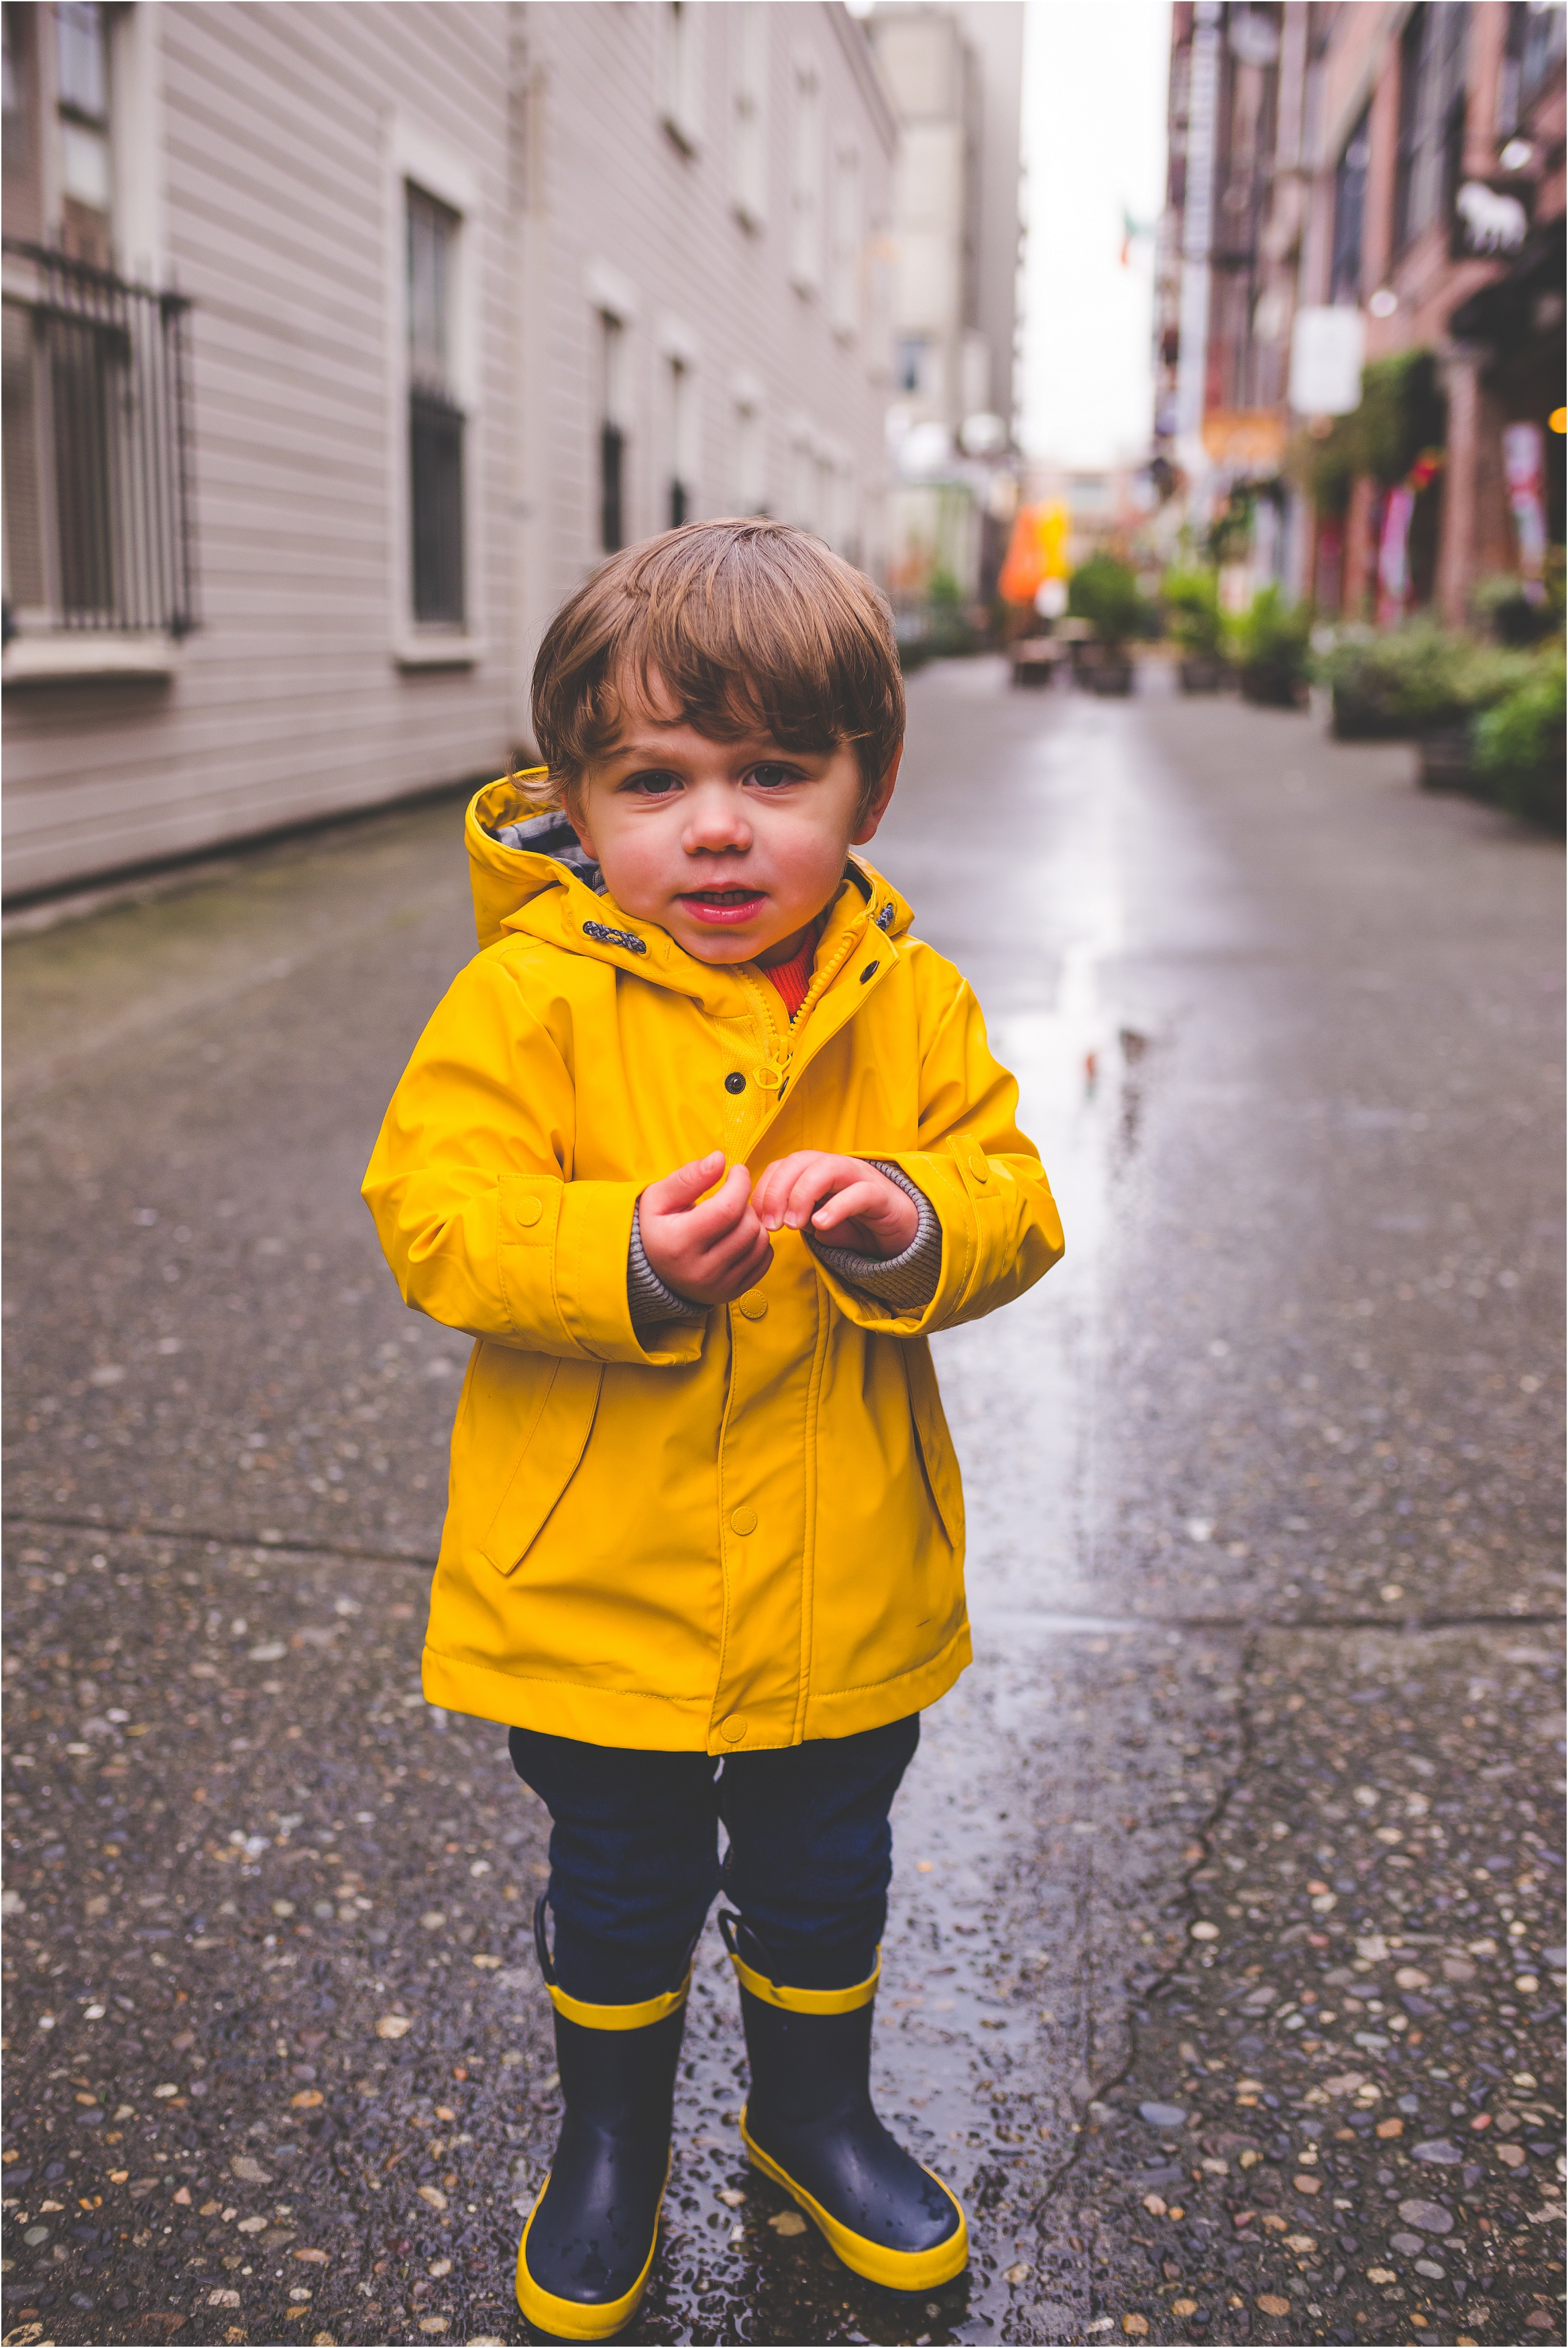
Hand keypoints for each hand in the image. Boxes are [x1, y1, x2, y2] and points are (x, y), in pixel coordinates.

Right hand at [639, 1150, 773, 1305]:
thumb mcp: (659, 1198)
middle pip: (748, 1226)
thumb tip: (720, 1159)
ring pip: (760, 1243)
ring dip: (754, 1221)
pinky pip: (764, 1260)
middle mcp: (701, 1270)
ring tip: (734, 1216)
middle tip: (731, 1197)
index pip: (728, 1209)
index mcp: (679, 1243)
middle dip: (745, 1203)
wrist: (653, 1271)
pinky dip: (759, 1242)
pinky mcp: (733, 1292)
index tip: (736, 1171)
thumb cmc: (656, 1228)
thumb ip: (689, 1177)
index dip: (740, 1183)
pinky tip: (739, 1235)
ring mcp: (719, 1285)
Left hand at [751, 1152, 917, 1260]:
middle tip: (772, 1226)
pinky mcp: (881, 1195)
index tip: (759, 1220)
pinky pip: (858, 1193)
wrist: (900, 1231)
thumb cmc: (854, 1223)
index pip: (781, 1166)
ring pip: (826, 1169)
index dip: (765, 1190)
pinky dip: (836, 1207)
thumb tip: (766, 1220)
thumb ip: (794, 1215)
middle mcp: (835, 1166)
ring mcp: (859, 1177)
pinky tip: (821, 1225)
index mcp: (816, 1170)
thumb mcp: (816, 1221)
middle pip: (799, 1161)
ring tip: (793, 1226)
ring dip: (802, 1196)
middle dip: (778, 1192)